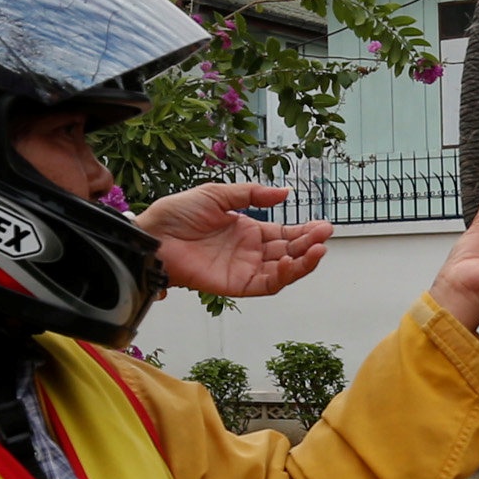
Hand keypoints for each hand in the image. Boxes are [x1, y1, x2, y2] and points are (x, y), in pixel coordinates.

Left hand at [138, 182, 334, 298]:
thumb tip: (284, 193)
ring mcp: (244, 269)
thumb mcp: (218, 194)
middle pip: (288, 252)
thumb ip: (252, 194)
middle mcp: (250, 252)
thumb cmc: (178, 214)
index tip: (322, 226)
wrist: (154, 234)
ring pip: (283, 271)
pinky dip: (282, 276)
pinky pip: (266, 285)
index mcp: (247, 230)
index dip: (304, 231)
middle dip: (309, 244)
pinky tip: (291, 262)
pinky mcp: (235, 285)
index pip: (284, 234)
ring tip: (317, 250)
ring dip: (303, 262)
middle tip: (325, 234)